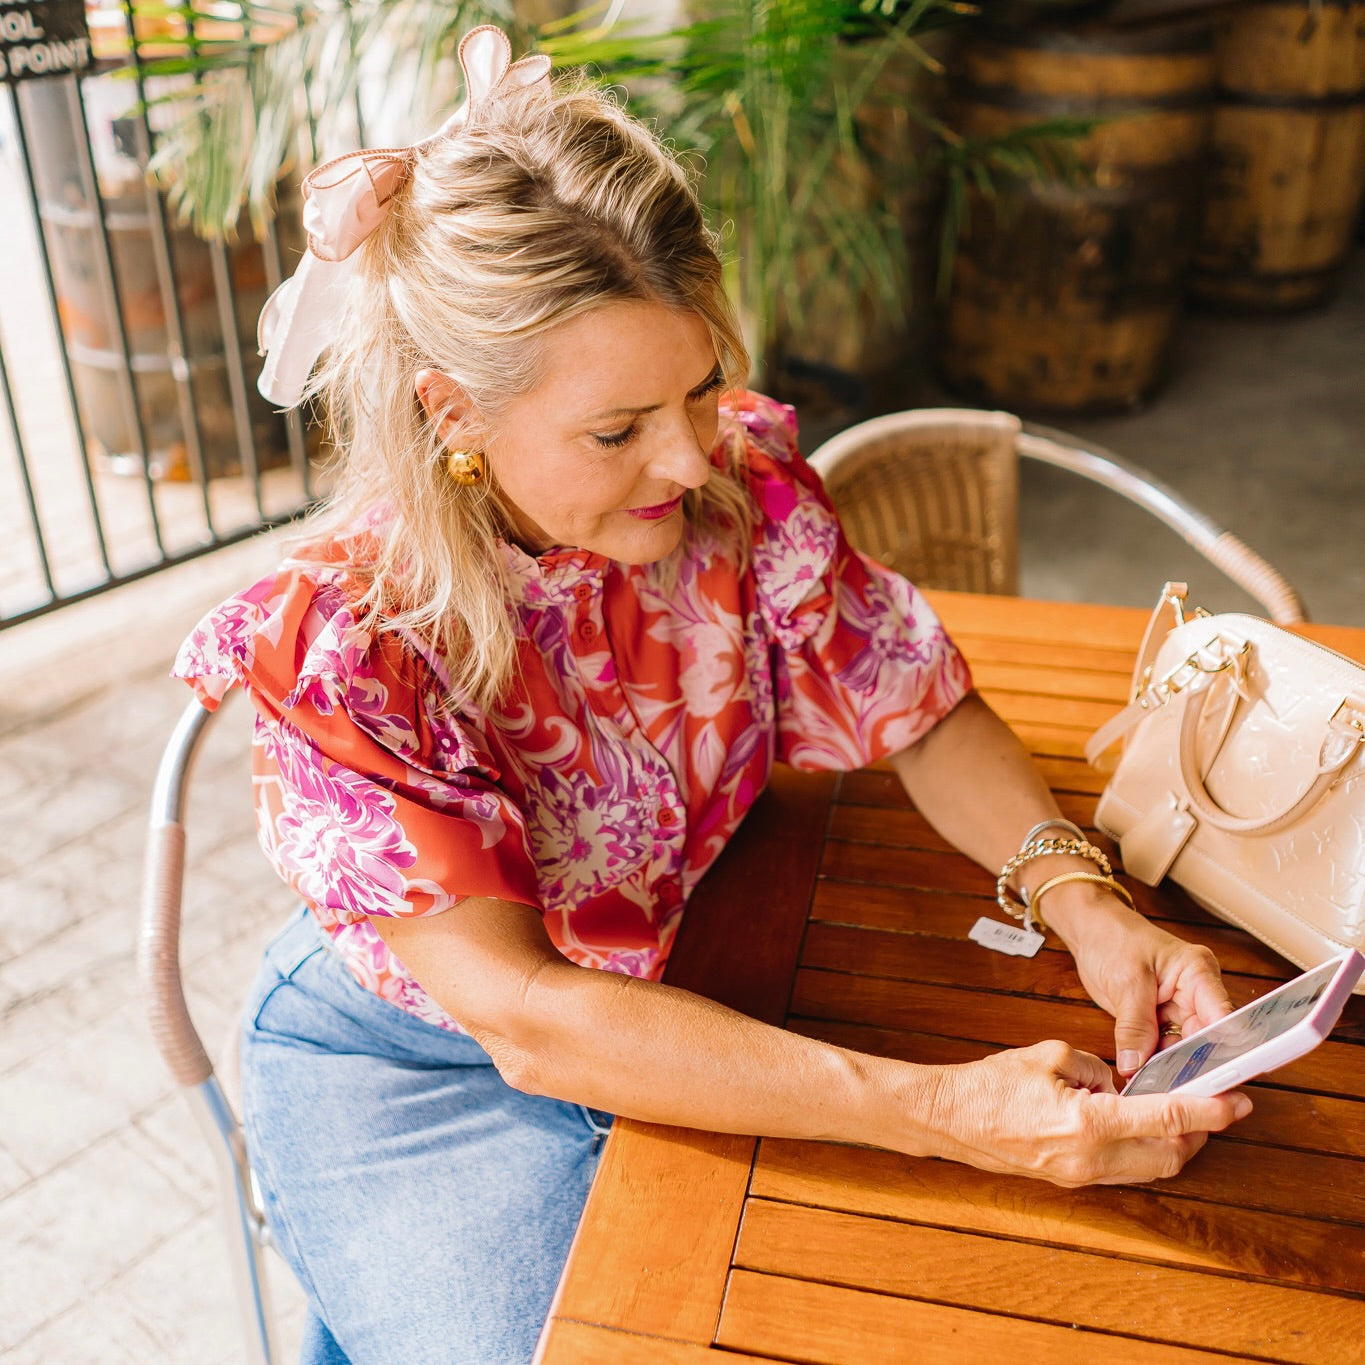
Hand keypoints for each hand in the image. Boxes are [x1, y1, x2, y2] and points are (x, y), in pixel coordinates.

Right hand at [926, 1040, 1250, 1186]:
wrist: (951, 1118)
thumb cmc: (992, 1084)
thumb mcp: (1048, 1055)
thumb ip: (1094, 1066)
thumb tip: (1117, 1081)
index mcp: (1087, 1122)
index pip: (1164, 1118)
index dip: (1207, 1111)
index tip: (1236, 1102)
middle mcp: (1091, 1158)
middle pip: (1169, 1155)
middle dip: (1199, 1133)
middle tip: (1214, 1106)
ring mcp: (1082, 1174)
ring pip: (1150, 1167)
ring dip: (1172, 1143)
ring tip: (1181, 1112)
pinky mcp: (1073, 1178)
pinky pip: (1124, 1169)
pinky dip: (1143, 1148)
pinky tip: (1140, 1123)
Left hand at [1056, 892, 1235, 1076]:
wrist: (1092, 931)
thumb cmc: (1113, 938)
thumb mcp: (1125, 981)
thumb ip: (1134, 1024)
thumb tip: (1135, 1064)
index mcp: (1198, 973)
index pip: (1223, 1018)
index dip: (1226, 1051)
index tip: (1220, 1080)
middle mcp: (1196, 993)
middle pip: (1208, 1041)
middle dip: (1197, 1069)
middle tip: (1184, 1096)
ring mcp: (1180, 1009)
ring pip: (1186, 1051)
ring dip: (1174, 1071)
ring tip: (1161, 1092)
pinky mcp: (1161, 1021)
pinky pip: (1165, 1049)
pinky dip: (1157, 1065)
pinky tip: (1148, 1081)